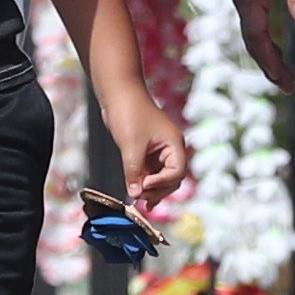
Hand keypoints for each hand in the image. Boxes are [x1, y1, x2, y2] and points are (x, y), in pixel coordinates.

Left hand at [106, 91, 192, 220]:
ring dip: (152, 189)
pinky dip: (145, 181)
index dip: (161, 183)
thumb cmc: (129, 113)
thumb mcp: (131, 146)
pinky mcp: (147, 150)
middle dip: (158, 189)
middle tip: (141, 198)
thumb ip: (134, 172)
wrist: (118, 93)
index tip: (143, 186)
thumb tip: (135, 194)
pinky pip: (151, 171)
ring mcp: (159, 150)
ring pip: (161, 177)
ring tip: (141, 201)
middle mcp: (170, 148)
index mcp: (174, 144)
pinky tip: (138, 192)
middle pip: (172, 178)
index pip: (176, 173)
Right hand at [229, 0, 294, 90]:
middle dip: (269, 65)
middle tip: (289, 87)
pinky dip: (264, 40)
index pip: (257, 38)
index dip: (270, 62)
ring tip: (285, 75)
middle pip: (252, 41)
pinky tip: (276, 48)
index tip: (284, 81)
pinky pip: (254, 23)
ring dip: (267, 55)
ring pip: (252, 33)